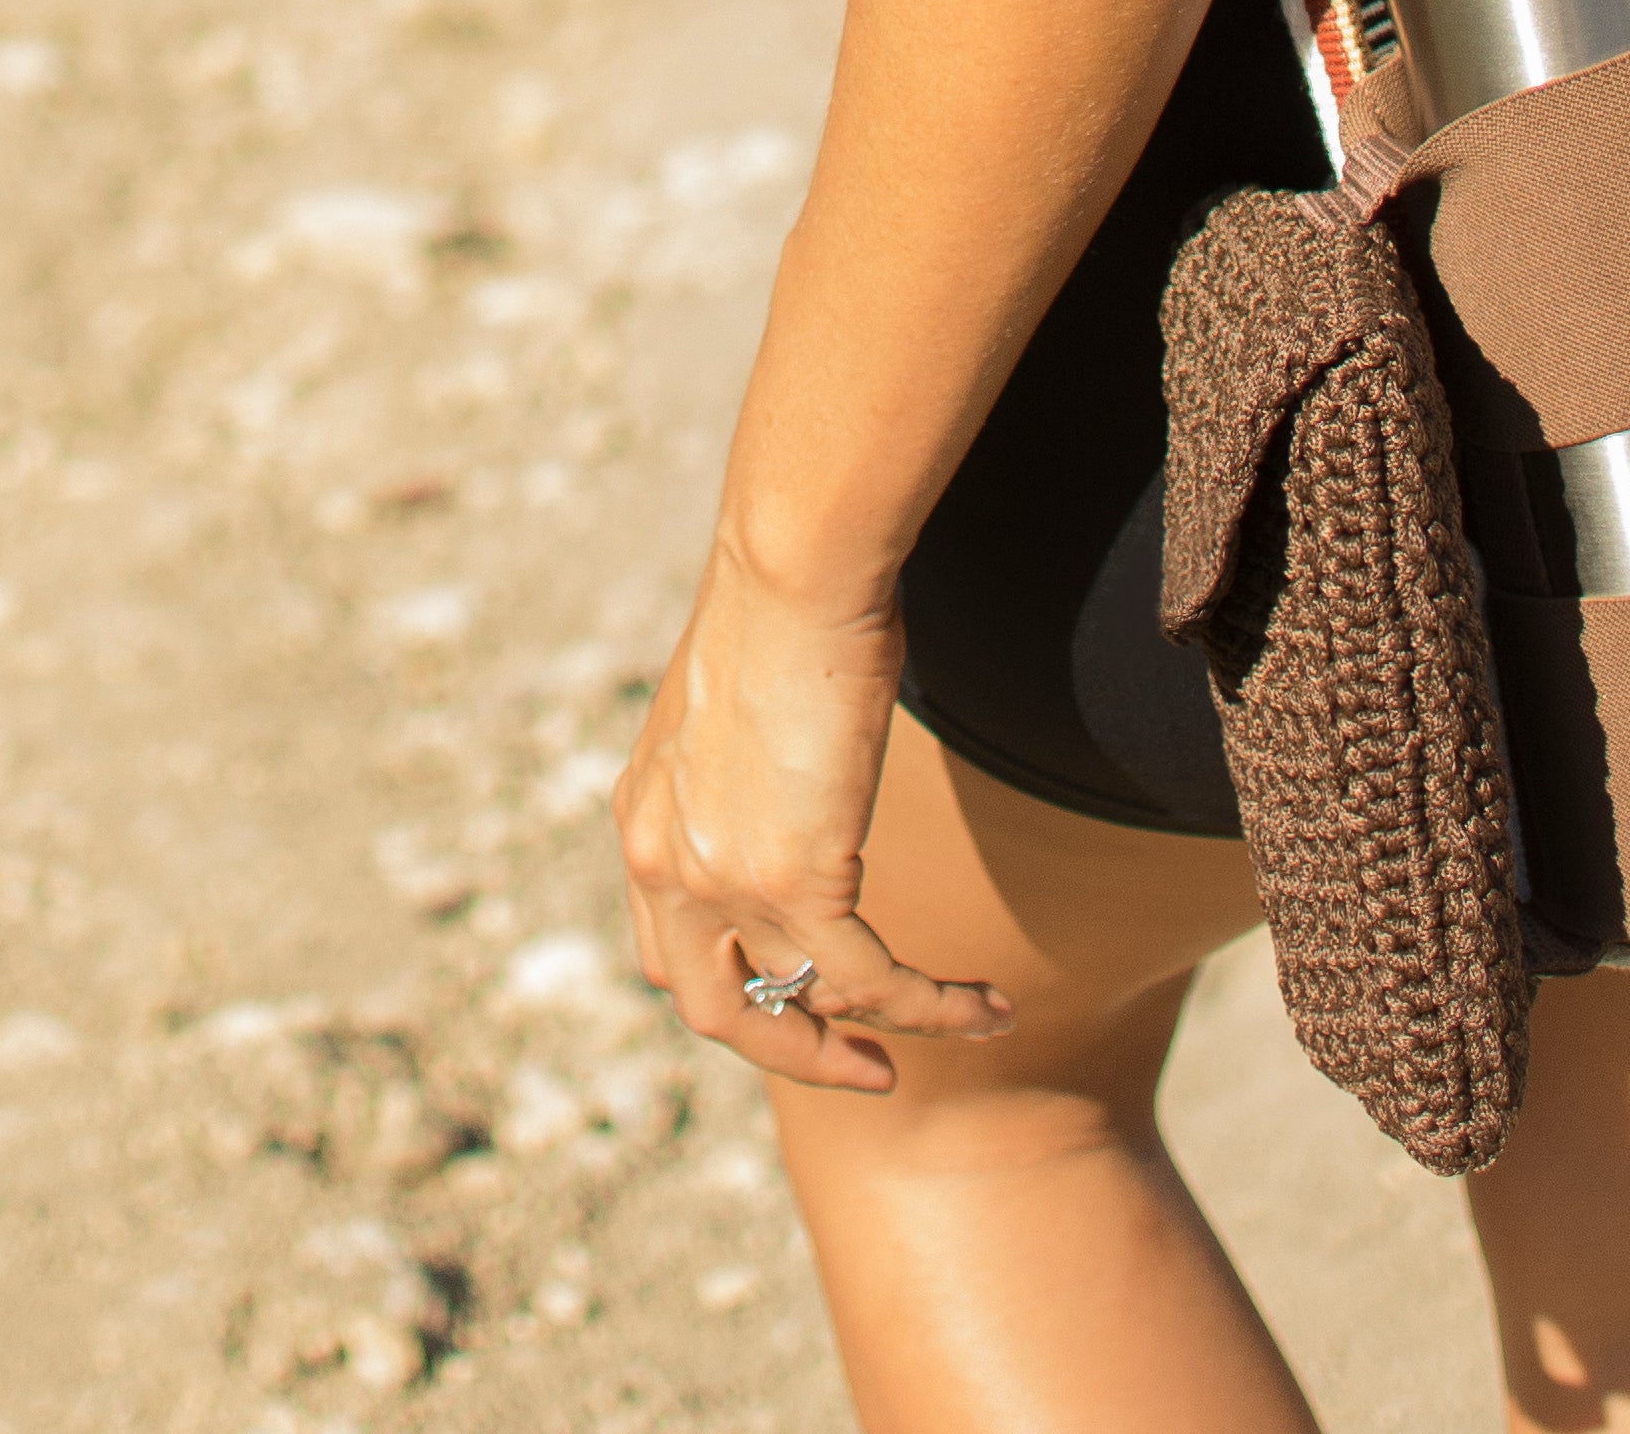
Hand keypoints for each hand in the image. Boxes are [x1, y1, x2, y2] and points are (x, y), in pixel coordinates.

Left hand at [612, 529, 1007, 1095]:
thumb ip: (744, 769)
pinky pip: (870, 979)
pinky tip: (984, 1002)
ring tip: (954, 1022)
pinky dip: (930, 1005)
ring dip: (876, 1036)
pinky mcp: (792, 880)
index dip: (738, 984)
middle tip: (860, 1064)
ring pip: (797, 1006)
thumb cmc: (785, 600)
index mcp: (645, 815)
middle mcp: (663, 859)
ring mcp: (718, 879)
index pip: (673, 943)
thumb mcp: (738, 704)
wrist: (791, 565)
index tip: (804, 995)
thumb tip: (798, 780)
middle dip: (789, 1047)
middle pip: (710, 1006)